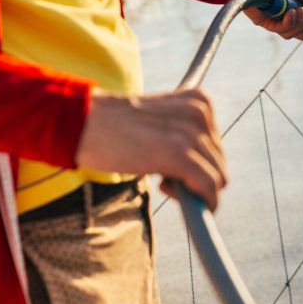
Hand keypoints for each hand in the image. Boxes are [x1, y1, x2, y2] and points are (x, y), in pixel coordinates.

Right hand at [76, 87, 226, 210]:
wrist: (83, 122)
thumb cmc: (116, 127)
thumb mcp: (160, 124)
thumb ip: (184, 139)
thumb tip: (208, 179)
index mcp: (199, 101)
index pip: (216, 145)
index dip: (198, 163)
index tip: (173, 168)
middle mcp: (201, 113)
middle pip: (218, 162)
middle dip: (196, 177)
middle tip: (164, 179)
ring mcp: (191, 133)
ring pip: (217, 178)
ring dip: (192, 190)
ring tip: (161, 181)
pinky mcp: (180, 154)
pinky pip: (208, 188)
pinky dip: (201, 202)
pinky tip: (166, 189)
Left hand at [246, 0, 302, 40]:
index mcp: (293, 5)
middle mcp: (283, 14)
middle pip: (298, 33)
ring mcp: (273, 19)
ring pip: (290, 34)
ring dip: (299, 24)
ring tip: (299, 9)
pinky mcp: (263, 21)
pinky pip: (280, 30)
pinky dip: (289, 22)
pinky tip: (291, 12)